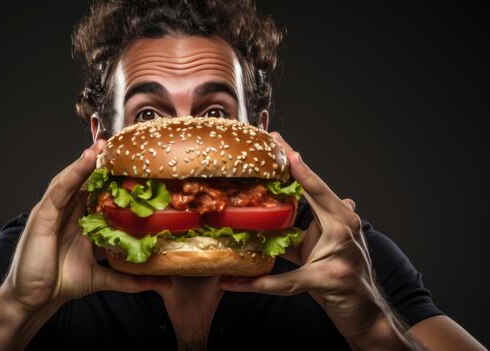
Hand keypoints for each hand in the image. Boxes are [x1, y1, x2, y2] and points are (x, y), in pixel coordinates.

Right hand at [0, 140, 171, 315]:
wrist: (33, 299)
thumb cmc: (61, 283)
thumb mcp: (102, 277)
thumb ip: (130, 279)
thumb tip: (165, 283)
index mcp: (81, 221)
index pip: (100, 194)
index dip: (115, 180)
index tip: (135, 166)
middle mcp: (68, 212)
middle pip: (87, 182)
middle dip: (103, 164)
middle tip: (121, 146)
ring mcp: (54, 211)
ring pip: (73, 180)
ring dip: (88, 161)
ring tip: (103, 145)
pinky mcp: (43, 215)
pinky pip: (60, 190)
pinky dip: (73, 173)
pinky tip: (86, 159)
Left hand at [220, 132, 405, 345]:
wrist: (366, 313)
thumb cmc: (343, 276)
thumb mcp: (322, 247)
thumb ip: (307, 228)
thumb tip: (291, 210)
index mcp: (341, 217)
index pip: (315, 184)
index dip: (297, 162)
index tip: (279, 140)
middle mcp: (345, 227)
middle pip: (315, 191)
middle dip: (293, 166)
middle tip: (273, 142)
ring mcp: (341, 251)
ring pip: (301, 230)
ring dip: (268, 223)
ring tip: (240, 212)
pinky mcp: (329, 278)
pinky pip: (287, 280)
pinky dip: (258, 283)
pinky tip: (234, 282)